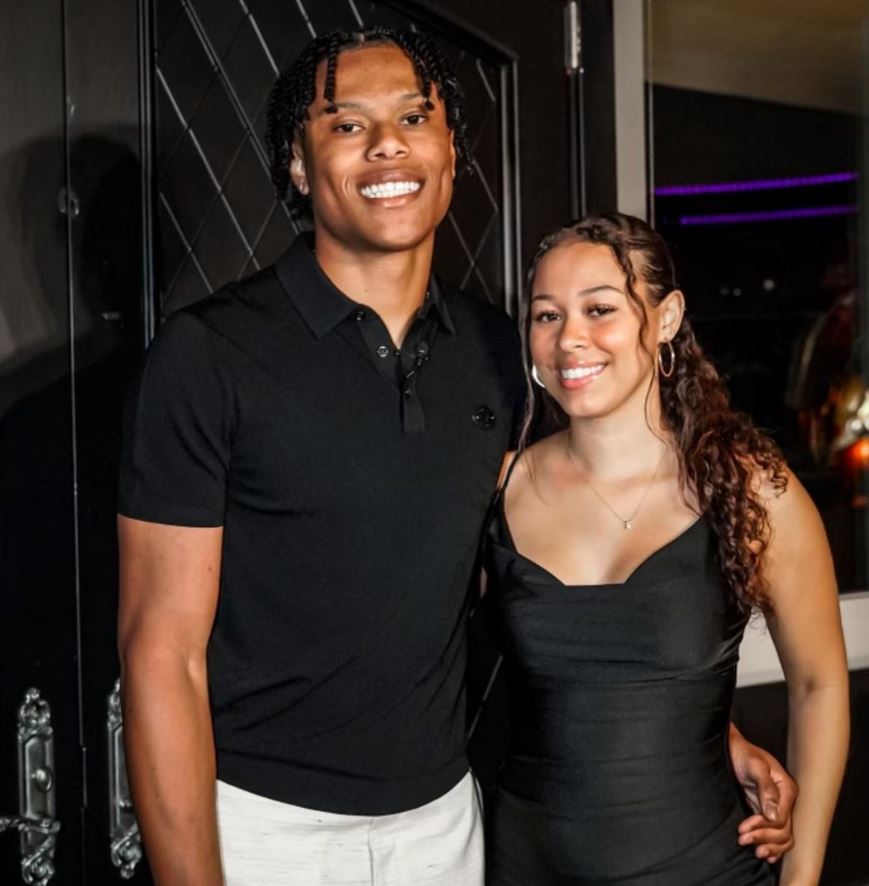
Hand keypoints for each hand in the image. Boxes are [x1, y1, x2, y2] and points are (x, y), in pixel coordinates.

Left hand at [729, 724, 797, 862]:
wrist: (732, 750)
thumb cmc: (743, 754)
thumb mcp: (754, 765)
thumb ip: (765, 788)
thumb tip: (772, 815)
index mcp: (786, 789)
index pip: (781, 820)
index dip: (763, 827)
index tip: (743, 827)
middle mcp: (785, 801)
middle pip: (783, 832)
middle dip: (763, 838)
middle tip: (742, 839)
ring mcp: (777, 808)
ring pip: (783, 838)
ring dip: (768, 846)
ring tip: (752, 849)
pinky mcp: (766, 813)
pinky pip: (777, 836)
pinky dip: (774, 847)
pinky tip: (766, 855)